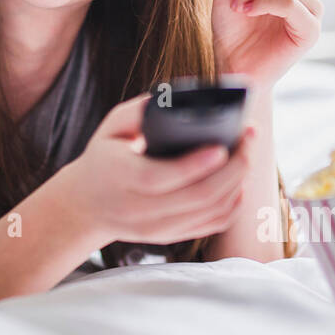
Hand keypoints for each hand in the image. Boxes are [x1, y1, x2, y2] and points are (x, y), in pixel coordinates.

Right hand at [57, 93, 259, 246]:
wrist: (86, 205)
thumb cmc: (104, 157)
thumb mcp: (111, 128)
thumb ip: (139, 111)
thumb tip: (176, 97)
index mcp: (120, 178)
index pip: (160, 177)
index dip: (194, 165)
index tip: (221, 146)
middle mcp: (138, 210)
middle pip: (197, 197)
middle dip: (232, 168)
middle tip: (248, 139)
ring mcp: (157, 228)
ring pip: (211, 212)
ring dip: (237, 182)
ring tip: (246, 153)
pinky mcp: (172, 237)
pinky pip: (213, 224)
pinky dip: (233, 203)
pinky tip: (238, 181)